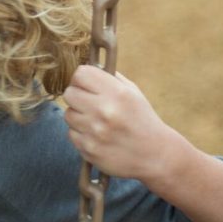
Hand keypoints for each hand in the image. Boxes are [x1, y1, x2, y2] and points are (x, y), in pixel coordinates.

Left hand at [63, 65, 182, 181]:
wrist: (154, 155)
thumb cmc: (142, 119)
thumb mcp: (133, 92)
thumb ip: (110, 78)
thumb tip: (88, 67)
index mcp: (116, 93)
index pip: (81, 74)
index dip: (82, 78)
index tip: (87, 83)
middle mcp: (104, 111)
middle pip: (69, 93)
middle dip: (77, 96)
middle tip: (88, 102)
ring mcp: (95, 132)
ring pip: (68, 114)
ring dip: (78, 116)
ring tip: (95, 121)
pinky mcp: (88, 149)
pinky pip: (72, 134)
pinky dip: (81, 134)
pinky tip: (97, 135)